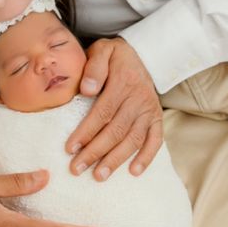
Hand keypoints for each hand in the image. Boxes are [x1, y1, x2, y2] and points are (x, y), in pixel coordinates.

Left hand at [67, 37, 163, 179]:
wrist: (144, 54)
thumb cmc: (114, 56)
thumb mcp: (102, 51)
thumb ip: (94, 67)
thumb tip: (87, 90)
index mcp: (123, 83)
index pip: (102, 112)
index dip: (86, 132)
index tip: (70, 148)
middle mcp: (138, 99)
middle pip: (116, 130)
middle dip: (95, 152)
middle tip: (77, 168)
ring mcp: (149, 110)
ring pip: (133, 139)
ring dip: (116, 159)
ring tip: (99, 175)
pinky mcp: (157, 118)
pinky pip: (156, 140)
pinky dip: (147, 157)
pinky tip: (134, 172)